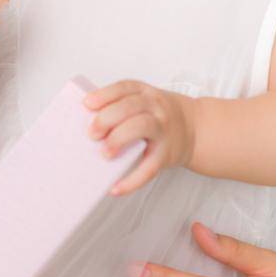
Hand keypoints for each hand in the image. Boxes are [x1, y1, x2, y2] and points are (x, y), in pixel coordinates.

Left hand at [83, 80, 197, 195]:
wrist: (194, 129)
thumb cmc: (159, 116)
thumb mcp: (145, 102)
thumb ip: (119, 106)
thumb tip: (81, 122)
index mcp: (146, 94)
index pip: (124, 88)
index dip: (105, 95)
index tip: (87, 104)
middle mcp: (156, 108)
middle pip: (131, 106)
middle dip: (108, 118)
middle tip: (92, 134)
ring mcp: (163, 130)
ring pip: (142, 127)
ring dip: (120, 138)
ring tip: (104, 153)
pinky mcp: (166, 154)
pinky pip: (149, 167)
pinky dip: (132, 180)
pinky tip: (116, 188)